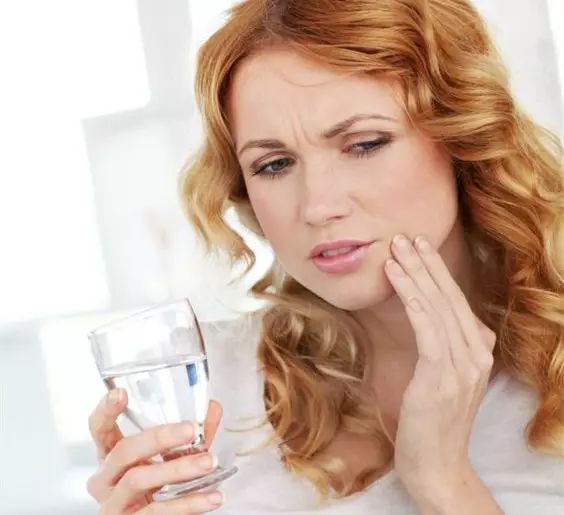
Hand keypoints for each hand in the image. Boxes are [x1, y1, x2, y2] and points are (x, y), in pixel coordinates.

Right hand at [87, 388, 224, 513]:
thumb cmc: (154, 487)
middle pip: (124, 450)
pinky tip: (212, 497)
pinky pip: (156, 512)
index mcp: (109, 456)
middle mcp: (104, 479)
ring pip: (138, 479)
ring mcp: (113, 505)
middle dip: (159, 437)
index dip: (105, 410)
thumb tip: (213, 408)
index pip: (99, 429)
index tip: (120, 392)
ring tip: (209, 462)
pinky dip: (188, 503)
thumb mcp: (165, 459)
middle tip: (191, 429)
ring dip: (178, 469)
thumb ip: (188, 436)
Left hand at [383, 234, 495, 495]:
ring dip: (416, 273)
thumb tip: (433, 322)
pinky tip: (397, 276)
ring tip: (396, 249)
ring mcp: (463, 366)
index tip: (420, 249)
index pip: (457, 302)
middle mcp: (478, 354)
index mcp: (479, 352)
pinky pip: (427, 326)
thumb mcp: (444, 381)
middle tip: (406, 236)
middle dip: (427, 263)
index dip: (438, 272)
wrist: (436, 466)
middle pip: (450, 298)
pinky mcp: (442, 376)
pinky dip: (412, 296)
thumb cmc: (432, 423)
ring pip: (439, 306)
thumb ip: (445, 350)